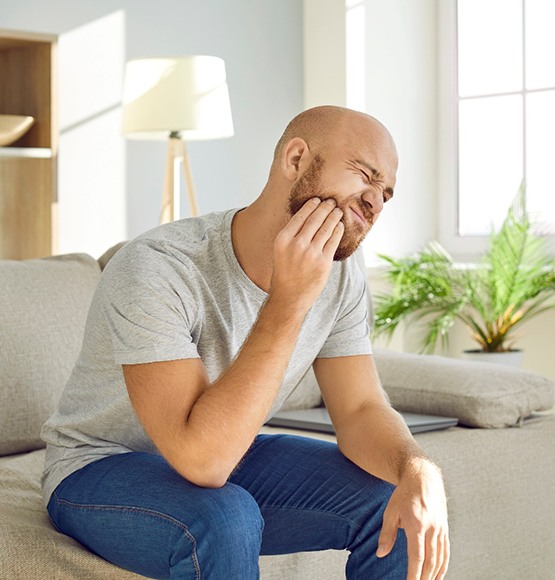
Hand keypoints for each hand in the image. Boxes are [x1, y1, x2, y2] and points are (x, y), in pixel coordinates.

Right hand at [270, 197, 343, 309]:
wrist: (289, 297)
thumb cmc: (285, 273)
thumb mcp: (280, 251)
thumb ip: (292, 235)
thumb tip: (308, 216)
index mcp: (283, 239)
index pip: (300, 216)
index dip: (311, 205)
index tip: (317, 200)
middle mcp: (297, 244)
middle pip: (315, 219)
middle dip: (325, 207)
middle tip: (331, 201)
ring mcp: (311, 253)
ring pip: (327, 228)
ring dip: (334, 216)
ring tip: (338, 211)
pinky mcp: (324, 262)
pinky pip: (334, 240)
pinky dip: (338, 230)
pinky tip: (340, 225)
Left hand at [377, 458, 449, 579]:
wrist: (423, 478)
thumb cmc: (404, 494)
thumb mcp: (391, 511)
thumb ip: (387, 534)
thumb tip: (380, 554)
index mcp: (416, 524)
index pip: (416, 557)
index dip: (413, 574)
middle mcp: (431, 528)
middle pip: (430, 561)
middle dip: (424, 578)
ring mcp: (440, 529)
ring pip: (440, 558)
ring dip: (434, 575)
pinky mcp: (444, 528)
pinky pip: (446, 551)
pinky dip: (443, 566)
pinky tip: (438, 575)